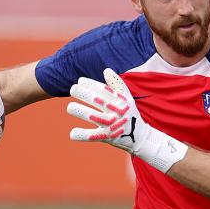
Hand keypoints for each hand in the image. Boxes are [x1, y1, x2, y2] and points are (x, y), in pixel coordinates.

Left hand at [67, 68, 187, 172]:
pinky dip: (81, 135)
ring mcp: (111, 125)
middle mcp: (115, 112)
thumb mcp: (127, 99)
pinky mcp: (107, 138)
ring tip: (70, 107)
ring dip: (79, 111)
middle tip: (73, 90)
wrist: (139, 137)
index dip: (90, 83)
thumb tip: (106, 70)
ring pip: (92, 116)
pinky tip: (72, 133)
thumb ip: (117, 84)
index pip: (103, 89)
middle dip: (82, 93)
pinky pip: (91, 136)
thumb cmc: (130, 115)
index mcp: (119, 101)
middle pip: (96, 100)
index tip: (80, 81)